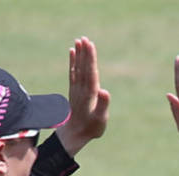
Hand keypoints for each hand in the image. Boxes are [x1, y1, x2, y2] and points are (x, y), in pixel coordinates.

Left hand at [56, 36, 110, 156]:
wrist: (74, 134)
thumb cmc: (91, 128)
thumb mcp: (100, 119)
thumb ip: (103, 105)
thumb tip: (104, 90)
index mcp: (89, 94)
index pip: (90, 72)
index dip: (90, 58)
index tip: (90, 45)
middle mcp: (81, 89)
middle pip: (83, 67)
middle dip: (85, 53)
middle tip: (85, 38)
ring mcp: (76, 89)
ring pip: (78, 68)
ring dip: (79, 54)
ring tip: (79, 40)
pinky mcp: (74, 90)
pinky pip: (73, 72)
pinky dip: (73, 61)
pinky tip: (73, 52)